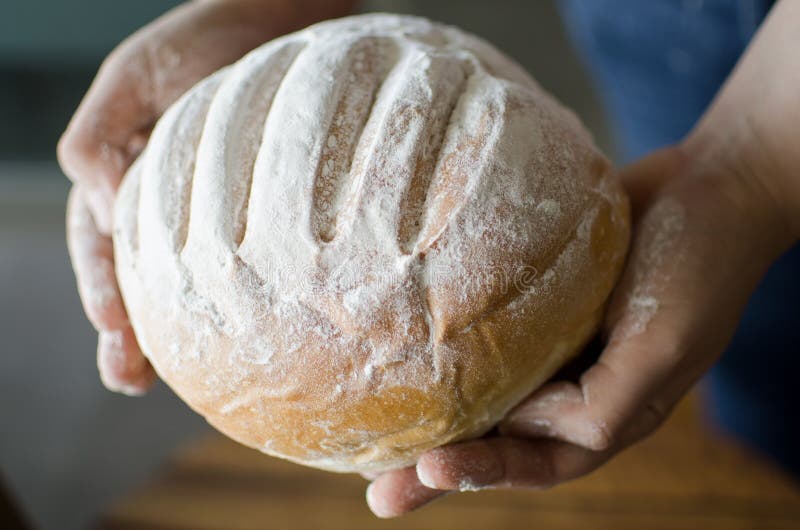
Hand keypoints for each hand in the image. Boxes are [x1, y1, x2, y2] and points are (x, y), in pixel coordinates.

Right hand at [59, 0, 354, 393]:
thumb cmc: (204, 39)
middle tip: (131, 380)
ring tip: (172, 379)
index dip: (104, 292)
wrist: (282, 18)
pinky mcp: (266, 206)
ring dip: (179, 329)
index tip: (115, 335)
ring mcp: (218, 207)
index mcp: (129, 177)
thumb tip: (101, 211)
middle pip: (141, 276)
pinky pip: (250, 256)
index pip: (104, 246)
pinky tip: (245, 331)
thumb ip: (99, 138)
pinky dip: (243, 295)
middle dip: (131, 331)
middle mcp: (171, 201)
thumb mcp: (135, 76)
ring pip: (191, 277)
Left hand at [365, 143, 795, 516]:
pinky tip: (404, 346)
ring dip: (433, 411)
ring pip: (483, 387)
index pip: (538, 460)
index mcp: (607, 410)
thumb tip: (527, 427)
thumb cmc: (698, 267)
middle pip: (498, 436)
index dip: (484, 471)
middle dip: (440, 466)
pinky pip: (488, 328)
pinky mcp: (537, 298)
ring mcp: (551, 339)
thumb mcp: (663, 348)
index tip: (427, 470)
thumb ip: (604, 407)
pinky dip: (451, 344)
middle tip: (381, 492)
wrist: (709, 183)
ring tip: (372, 433)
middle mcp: (572, 383)